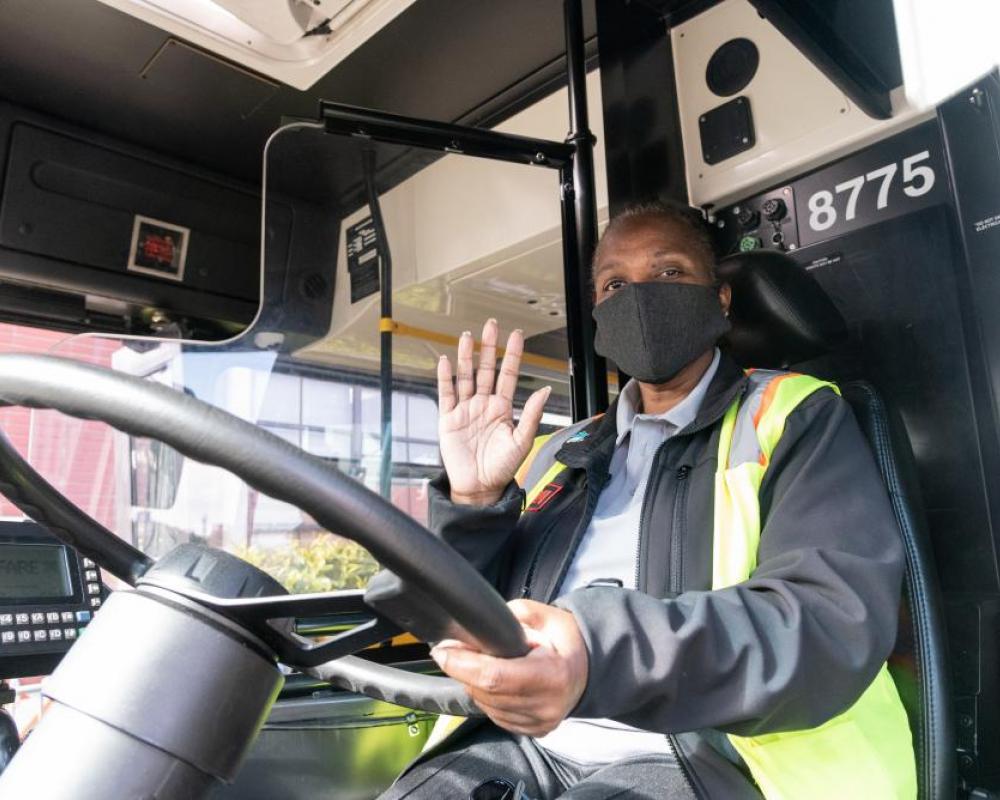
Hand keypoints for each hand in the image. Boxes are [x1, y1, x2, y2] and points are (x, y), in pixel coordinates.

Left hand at [430, 599, 587, 736]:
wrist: (589, 669)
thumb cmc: (566, 641)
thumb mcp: (545, 616)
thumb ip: (512, 617)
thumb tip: (478, 627)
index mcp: (552, 675)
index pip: (495, 677)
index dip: (462, 665)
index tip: (442, 650)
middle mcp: (545, 706)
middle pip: (485, 693)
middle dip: (463, 670)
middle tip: (455, 649)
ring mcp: (539, 723)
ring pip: (486, 707)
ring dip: (474, 684)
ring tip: (483, 662)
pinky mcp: (533, 731)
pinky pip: (495, 716)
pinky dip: (487, 697)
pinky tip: (495, 681)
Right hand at [438, 320, 550, 504]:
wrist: (480, 487)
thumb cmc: (502, 467)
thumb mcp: (522, 441)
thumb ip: (531, 414)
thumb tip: (545, 390)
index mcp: (502, 408)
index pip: (508, 375)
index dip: (512, 355)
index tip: (516, 335)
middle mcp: (483, 404)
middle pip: (486, 369)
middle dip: (488, 348)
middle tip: (491, 325)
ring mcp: (465, 410)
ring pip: (465, 377)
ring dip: (465, 357)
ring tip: (467, 337)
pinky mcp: (449, 419)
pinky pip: (446, 394)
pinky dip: (445, 378)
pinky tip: (445, 361)